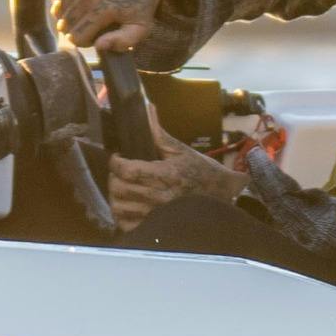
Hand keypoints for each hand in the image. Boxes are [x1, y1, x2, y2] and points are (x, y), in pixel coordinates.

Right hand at [51, 0, 190, 53]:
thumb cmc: (142, 2)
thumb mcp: (141, 27)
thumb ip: (122, 42)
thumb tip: (98, 46)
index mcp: (105, 8)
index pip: (76, 37)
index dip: (84, 41)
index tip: (94, 36)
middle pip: (66, 22)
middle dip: (74, 28)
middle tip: (88, 24)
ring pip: (59, 6)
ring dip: (67, 13)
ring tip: (83, 12)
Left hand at [102, 128, 241, 225]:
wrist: (221, 195)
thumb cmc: (201, 171)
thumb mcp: (181, 150)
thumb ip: (158, 133)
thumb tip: (147, 108)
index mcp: (164, 174)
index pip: (126, 170)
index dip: (115, 162)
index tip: (117, 157)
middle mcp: (159, 196)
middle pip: (119, 188)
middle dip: (114, 177)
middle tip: (119, 172)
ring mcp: (156, 215)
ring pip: (119, 208)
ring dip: (116, 196)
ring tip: (122, 188)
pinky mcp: (156, 227)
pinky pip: (127, 226)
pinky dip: (122, 216)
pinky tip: (128, 205)